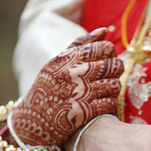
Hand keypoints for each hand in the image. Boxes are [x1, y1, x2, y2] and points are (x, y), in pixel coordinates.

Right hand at [13, 28, 123, 145]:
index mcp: (68, 58)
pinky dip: (110, 103)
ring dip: (114, 87)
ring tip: (108, 88)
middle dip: (117, 70)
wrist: (33, 120)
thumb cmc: (47, 87)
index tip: (108, 59)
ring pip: (114, 85)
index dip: (111, 53)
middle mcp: (74, 73)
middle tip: (112, 74)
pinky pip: (110, 103)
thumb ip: (80, 45)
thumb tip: (104, 30)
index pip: (104, 48)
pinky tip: (104, 102)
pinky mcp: (84, 112)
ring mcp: (80, 93)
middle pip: (113, 65)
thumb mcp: (57, 62)